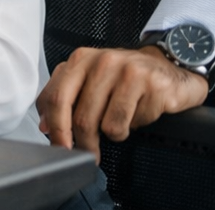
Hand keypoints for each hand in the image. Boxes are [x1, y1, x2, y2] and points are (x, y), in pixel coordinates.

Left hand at [37, 46, 208, 159]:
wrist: (169, 67)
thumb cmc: (125, 76)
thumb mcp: (90, 79)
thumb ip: (64, 97)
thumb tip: (45, 125)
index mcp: (81, 59)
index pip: (57, 97)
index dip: (55, 127)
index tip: (58, 146)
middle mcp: (102, 62)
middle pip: (81, 116)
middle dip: (81, 143)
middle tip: (87, 155)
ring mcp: (128, 71)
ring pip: (107, 125)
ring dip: (112, 135)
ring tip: (119, 123)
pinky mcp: (151, 85)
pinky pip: (132, 123)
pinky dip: (132, 128)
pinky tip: (137, 115)